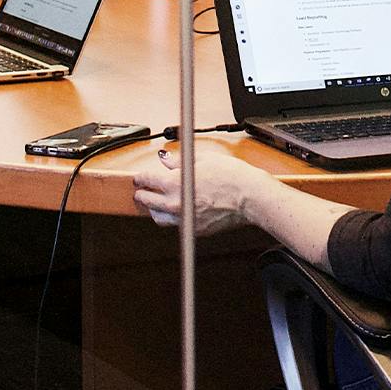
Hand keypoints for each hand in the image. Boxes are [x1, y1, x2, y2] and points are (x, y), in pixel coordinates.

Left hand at [129, 143, 270, 237]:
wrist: (250, 197)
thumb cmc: (231, 177)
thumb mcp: (203, 160)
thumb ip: (179, 161)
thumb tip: (166, 159)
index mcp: (174, 183)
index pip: (147, 180)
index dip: (141, 177)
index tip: (140, 177)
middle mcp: (175, 204)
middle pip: (147, 201)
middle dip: (143, 193)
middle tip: (143, 189)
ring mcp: (185, 219)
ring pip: (158, 218)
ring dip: (154, 209)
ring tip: (157, 202)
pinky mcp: (195, 230)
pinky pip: (177, 225)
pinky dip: (174, 217)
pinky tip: (179, 209)